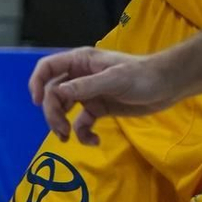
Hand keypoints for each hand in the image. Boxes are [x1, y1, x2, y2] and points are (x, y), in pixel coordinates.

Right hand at [31, 46, 170, 143]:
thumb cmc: (140, 76)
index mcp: (80, 61)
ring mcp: (89, 93)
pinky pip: (82, 122)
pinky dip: (84, 133)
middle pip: (53, 92)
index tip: (35, 102)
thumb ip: (85, 86)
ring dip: (62, 123)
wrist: (165, 86)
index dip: (37, 82)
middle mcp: (80, 76)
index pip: (49, 67)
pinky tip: (94, 141)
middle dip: (53, 112)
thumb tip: (56, 93)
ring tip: (68, 138)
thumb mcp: (113, 80)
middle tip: (61, 131)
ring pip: (64, 108)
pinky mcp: (99, 108)